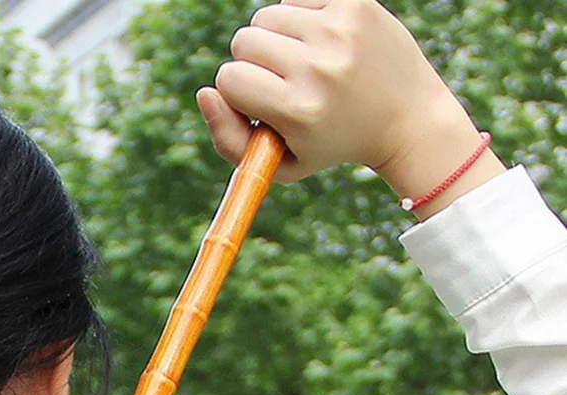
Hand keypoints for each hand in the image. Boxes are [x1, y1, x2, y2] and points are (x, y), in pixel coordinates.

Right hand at [197, 0, 504, 215]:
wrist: (407, 119)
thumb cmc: (331, 146)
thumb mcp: (278, 163)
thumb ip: (228, 139)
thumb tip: (203, 93)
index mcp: (297, 110)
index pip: (229, 79)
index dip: (238, 93)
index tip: (261, 104)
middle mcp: (318, 67)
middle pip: (243, 41)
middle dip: (252, 63)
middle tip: (280, 82)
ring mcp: (339, 30)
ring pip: (266, 16)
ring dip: (273, 39)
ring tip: (299, 62)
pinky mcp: (355, 3)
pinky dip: (298, 18)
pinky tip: (319, 41)